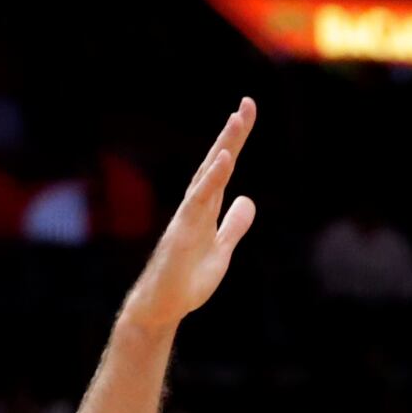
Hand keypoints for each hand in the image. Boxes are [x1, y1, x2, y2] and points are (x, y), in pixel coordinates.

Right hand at [123, 100, 259, 326]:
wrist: (164, 306)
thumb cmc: (187, 280)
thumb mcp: (222, 250)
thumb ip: (233, 225)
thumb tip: (247, 200)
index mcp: (207, 208)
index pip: (224, 169)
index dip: (236, 142)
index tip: (247, 113)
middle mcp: (197, 206)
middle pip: (217, 163)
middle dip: (231, 135)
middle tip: (246, 105)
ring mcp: (188, 217)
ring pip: (208, 176)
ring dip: (223, 148)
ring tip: (236, 121)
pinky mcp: (182, 232)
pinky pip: (199, 201)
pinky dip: (211, 180)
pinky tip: (224, 160)